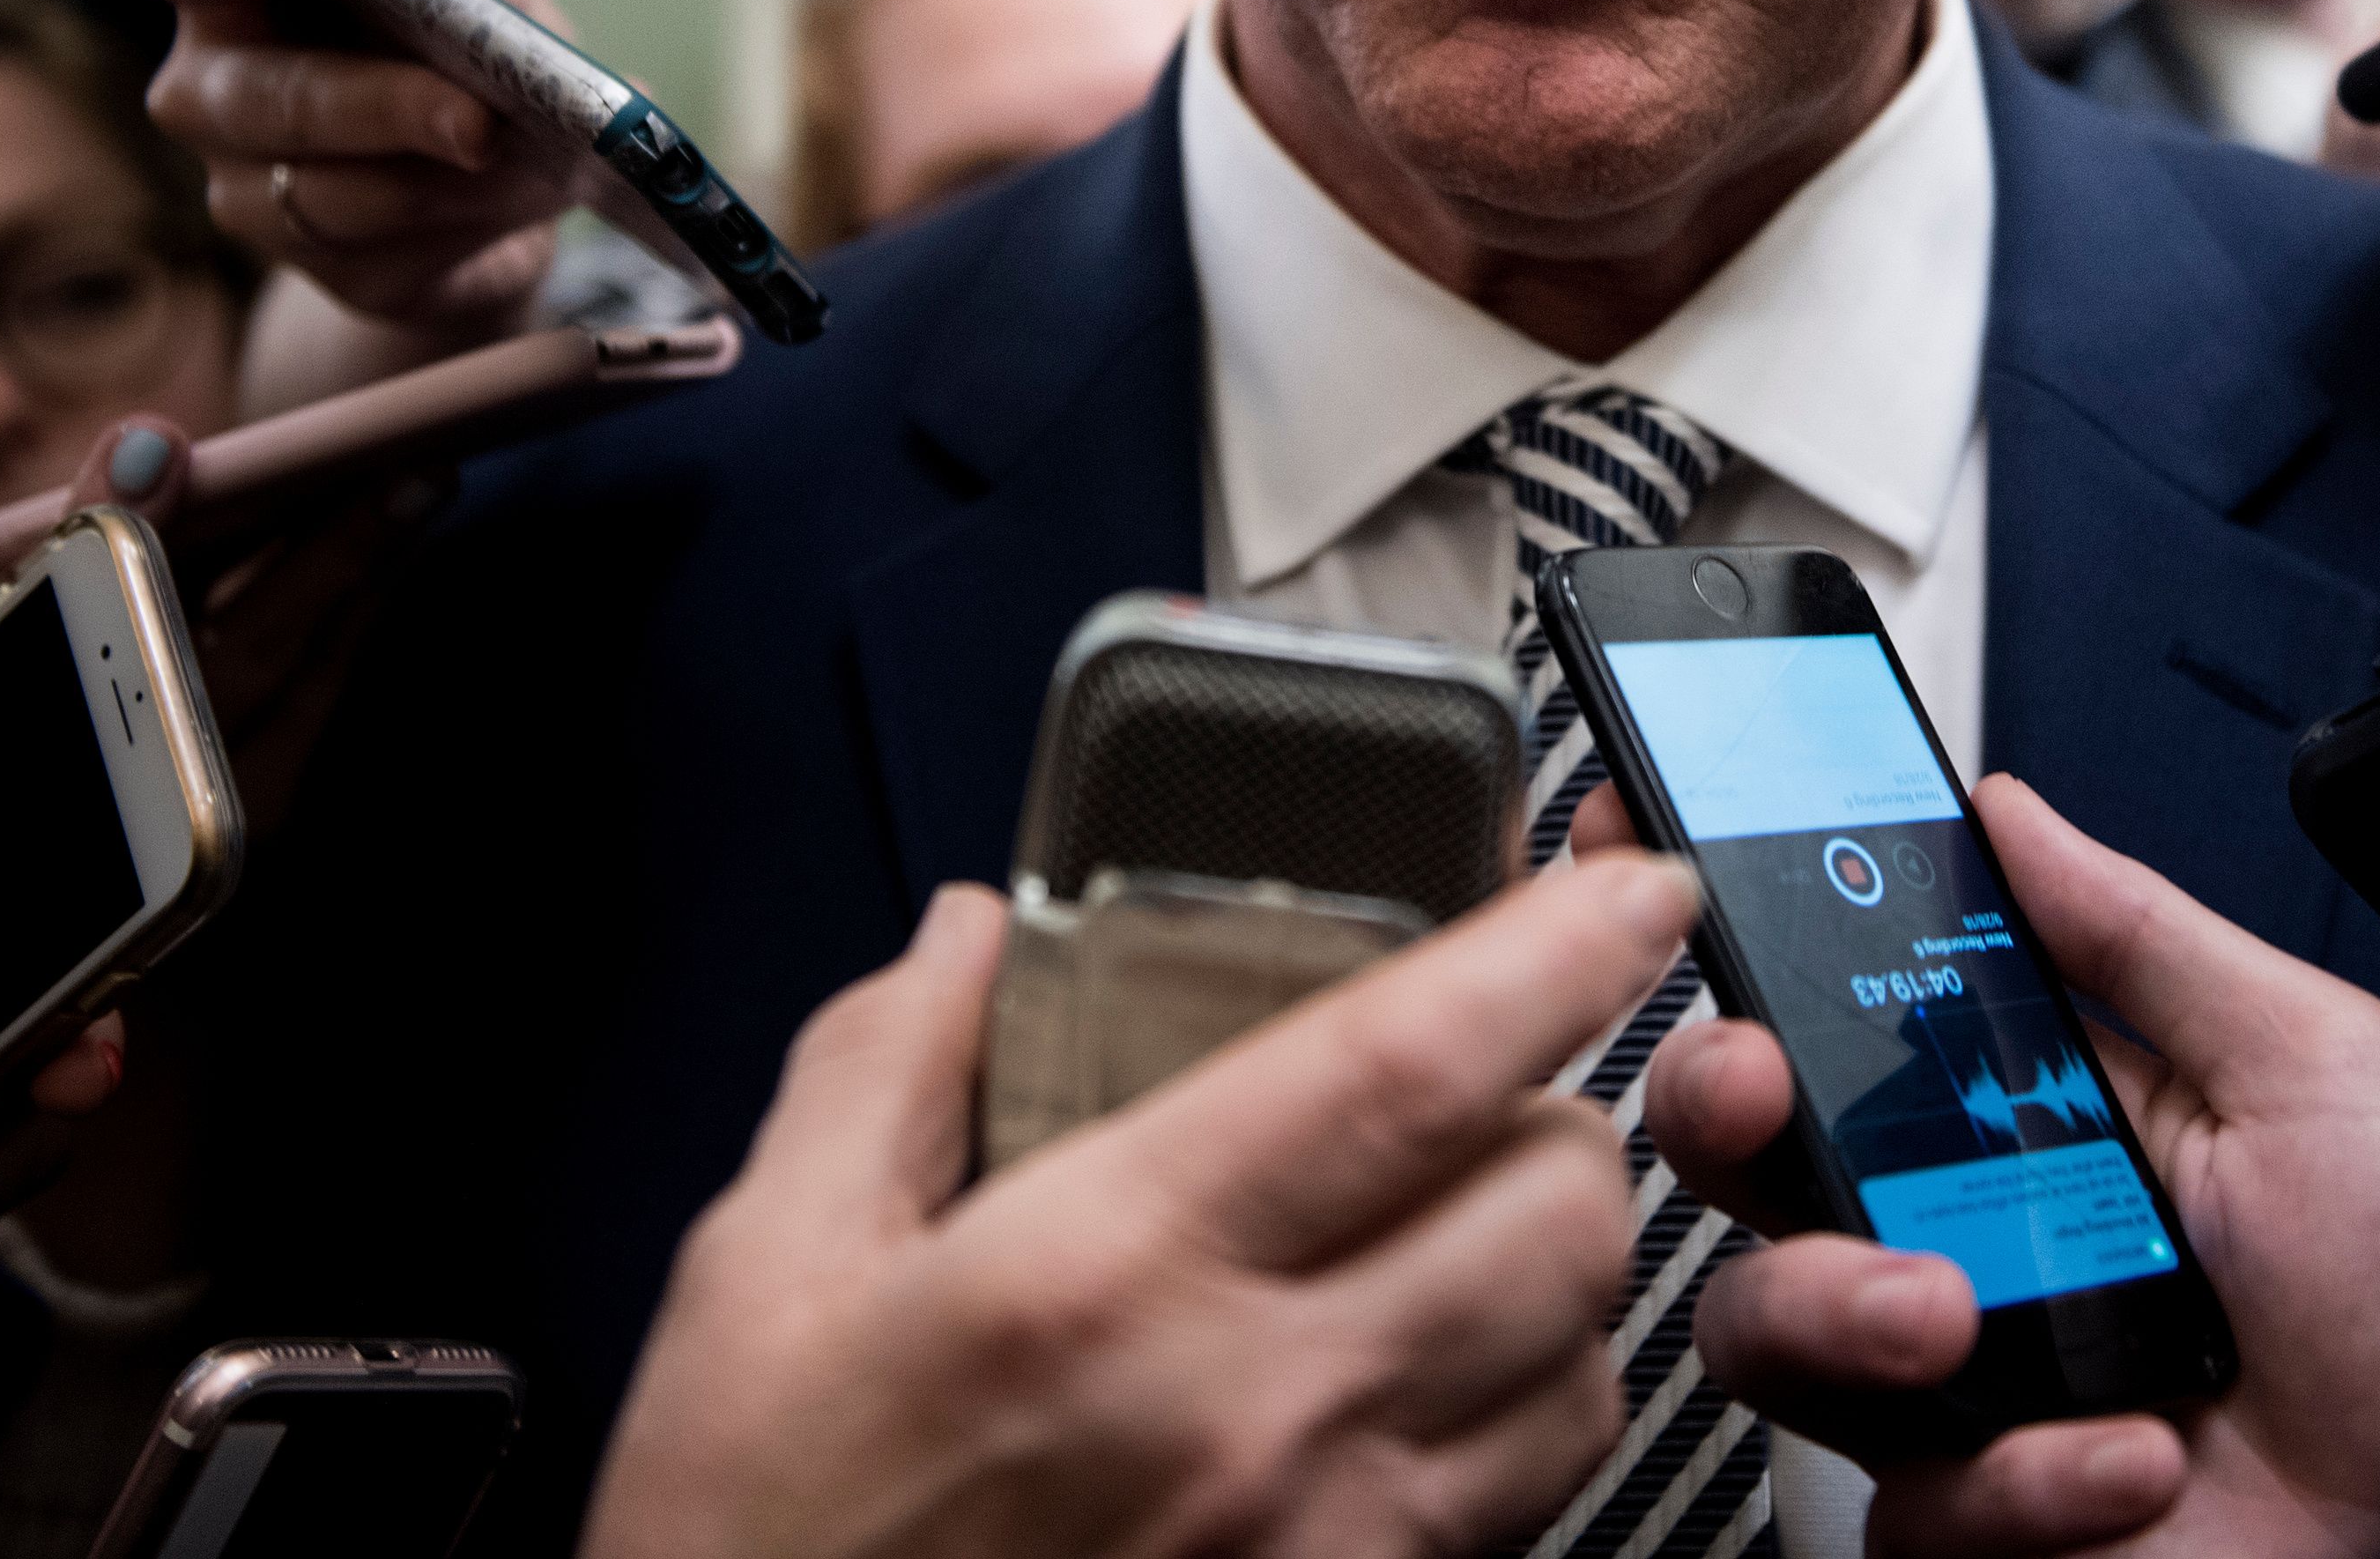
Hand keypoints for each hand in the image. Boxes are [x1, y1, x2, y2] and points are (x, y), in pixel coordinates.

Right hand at [141, 0, 575, 326]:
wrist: (516, 186)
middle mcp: (211, 86)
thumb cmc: (466, 52)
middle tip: (472, 112)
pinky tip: (500, 198)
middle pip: (252, 93)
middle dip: (374, 101)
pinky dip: (447, 220)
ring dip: (426, 171)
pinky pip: (366, 248)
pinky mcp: (311, 262)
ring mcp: (245, 185)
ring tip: (508, 152)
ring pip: (313, 187)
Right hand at [581, 851, 1701, 1558]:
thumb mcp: (762, 1280)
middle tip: (1502, 1076)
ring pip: (1586, 1362)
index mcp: (1105, 1272)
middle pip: (1558, 1211)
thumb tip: (963, 939)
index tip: (1625, 887)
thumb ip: (879, 1071)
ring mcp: (1326, 1539)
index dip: (1555, 952)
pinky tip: (1444, 1373)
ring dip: (1564, 1267)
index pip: (1409, 1065)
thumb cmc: (754, 1547)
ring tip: (1475, 1220)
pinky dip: (1536, 1410)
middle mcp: (1253, 1407)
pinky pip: (1538, 1499)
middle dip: (1570, 1107)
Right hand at [1626, 775, 2379, 1557]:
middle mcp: (1969, 1234)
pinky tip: (2126, 1462)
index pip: (1849, 998)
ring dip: (1845, 1307)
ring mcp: (1955, 1387)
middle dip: (1716, 1095)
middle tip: (1760, 1086)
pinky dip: (2011, 1480)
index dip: (1742, 933)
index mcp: (2037, 1109)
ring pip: (1762, 1323)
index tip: (1667, 856)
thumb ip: (2149, 938)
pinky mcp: (1965, 1523)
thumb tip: (2009, 812)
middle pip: (1746, 1146)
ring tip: (1961, 1323)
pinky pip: (1889, 1498)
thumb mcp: (2320, 1072)